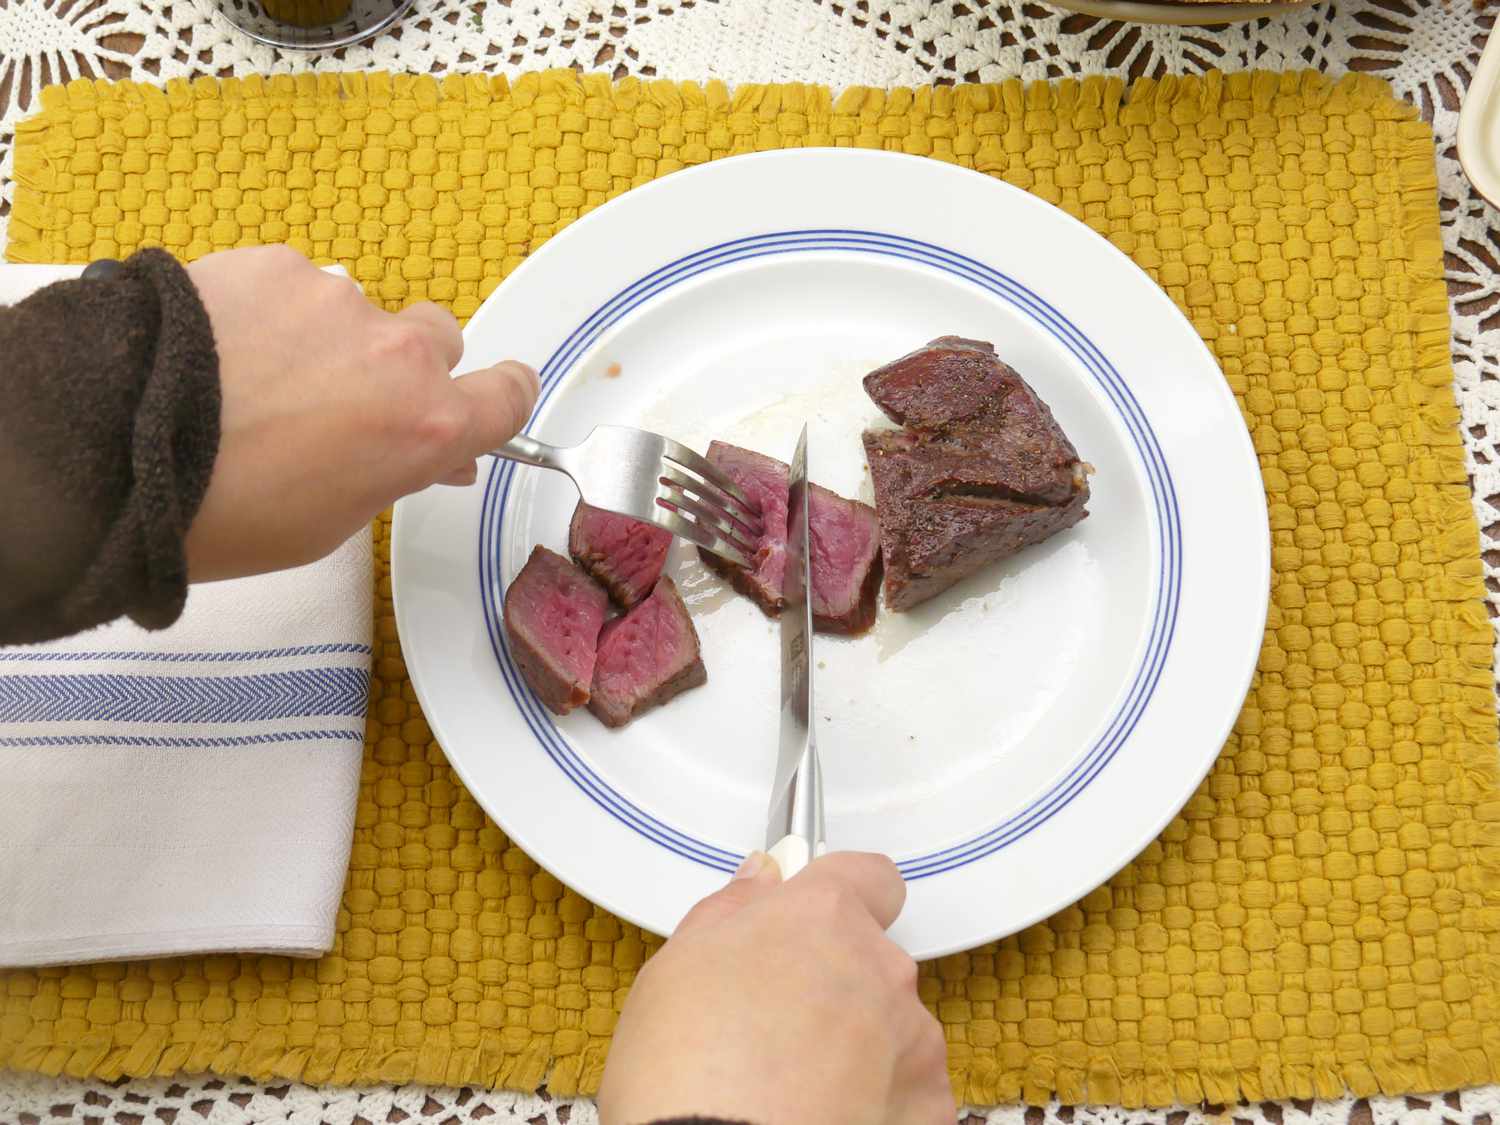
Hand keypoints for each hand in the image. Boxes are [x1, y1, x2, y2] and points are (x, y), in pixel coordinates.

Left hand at [183, 245, 538, 579]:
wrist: (114, 450)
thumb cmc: (226, 514)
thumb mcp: (330, 523)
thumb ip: (395, 472)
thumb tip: (425, 453)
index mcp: (428, 426)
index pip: (511, 394)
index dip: (499, 398)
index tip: (481, 403)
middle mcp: (399, 352)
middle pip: (439, 341)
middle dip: (407, 367)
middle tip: (346, 404)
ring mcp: (338, 299)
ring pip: (360, 313)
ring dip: (330, 340)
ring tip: (257, 381)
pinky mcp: (274, 264)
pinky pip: (295, 286)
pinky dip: (271, 312)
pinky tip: (223, 349)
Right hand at [598, 852, 953, 1124]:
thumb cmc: (684, 1074)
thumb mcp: (677, 967)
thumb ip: (731, 910)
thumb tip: (759, 882)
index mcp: (822, 918)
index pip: (868, 876)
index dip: (845, 895)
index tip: (818, 920)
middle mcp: (880, 968)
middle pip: (873, 959)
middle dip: (837, 984)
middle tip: (777, 1026)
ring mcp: (913, 1039)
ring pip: (895, 1026)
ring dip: (861, 1046)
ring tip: (797, 1085)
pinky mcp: (929, 1105)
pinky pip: (912, 1090)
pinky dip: (881, 1103)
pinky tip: (828, 1116)